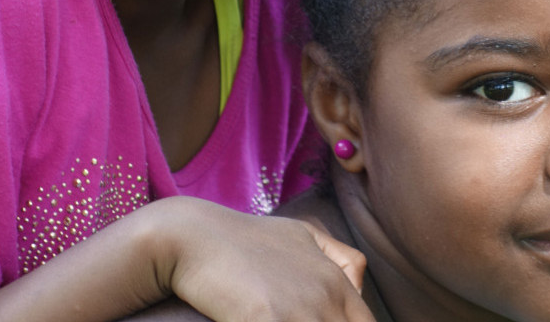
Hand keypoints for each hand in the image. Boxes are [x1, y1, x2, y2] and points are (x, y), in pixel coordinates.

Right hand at [0, 197, 373, 321]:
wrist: (192, 235)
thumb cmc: (241, 238)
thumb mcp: (298, 236)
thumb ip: (334, 256)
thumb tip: (357, 278)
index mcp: (335, 279)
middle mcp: (326, 294)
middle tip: (292, 321)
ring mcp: (301, 310)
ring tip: (277, 321)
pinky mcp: (268, 319)